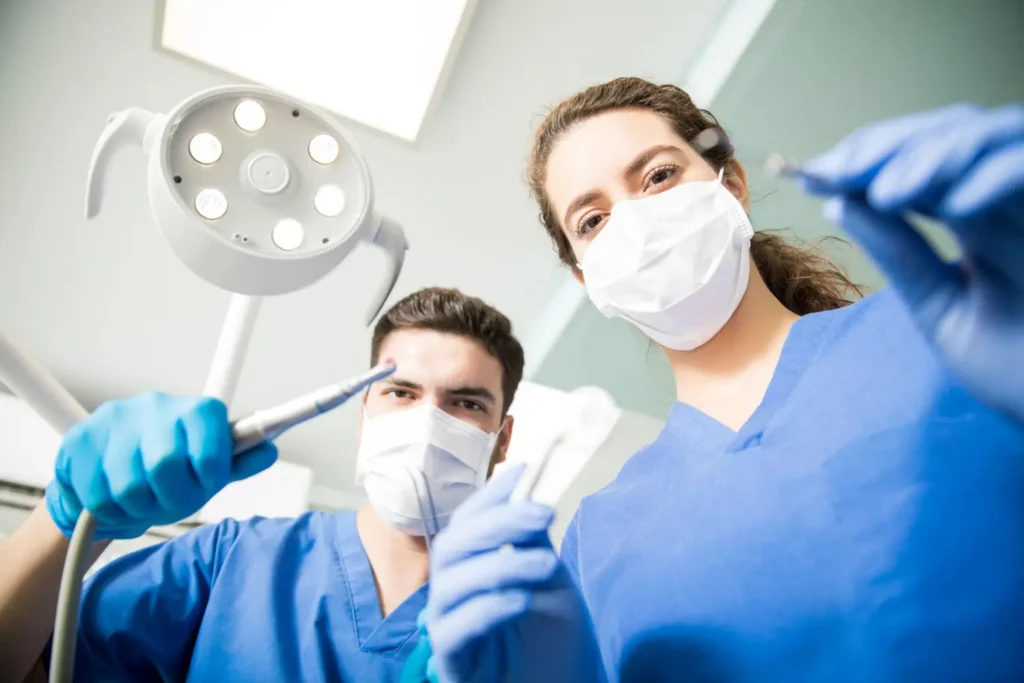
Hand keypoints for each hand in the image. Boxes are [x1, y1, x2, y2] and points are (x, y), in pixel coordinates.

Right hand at [45, 391, 276, 538]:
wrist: (110, 464)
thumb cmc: (173, 467)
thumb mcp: (212, 466)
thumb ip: (239, 461)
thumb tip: (268, 451)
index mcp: (197, 410)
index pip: (210, 447)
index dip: (208, 478)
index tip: (204, 486)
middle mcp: (156, 406)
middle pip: (165, 467)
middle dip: (171, 499)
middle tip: (170, 503)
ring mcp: (114, 420)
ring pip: (128, 486)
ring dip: (138, 509)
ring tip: (143, 504)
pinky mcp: (79, 440)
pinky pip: (94, 493)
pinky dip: (108, 512)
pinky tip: (116, 504)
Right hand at [424, 464, 605, 682]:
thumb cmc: (555, 646)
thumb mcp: (550, 583)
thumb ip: (532, 543)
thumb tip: (528, 493)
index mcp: (473, 570)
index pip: (468, 523)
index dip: (491, 496)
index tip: (525, 471)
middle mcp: (454, 596)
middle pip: (452, 546)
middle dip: (497, 523)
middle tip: (544, 513)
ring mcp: (448, 629)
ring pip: (450, 584)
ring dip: (499, 565)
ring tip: (546, 564)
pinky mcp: (451, 665)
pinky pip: (452, 631)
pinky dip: (486, 609)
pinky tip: (520, 601)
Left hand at [800, 103, 1023, 422]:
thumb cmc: (1015, 368)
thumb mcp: (940, 307)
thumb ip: (900, 254)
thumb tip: (839, 202)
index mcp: (975, 214)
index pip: (917, 159)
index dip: (865, 159)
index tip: (813, 175)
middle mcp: (1007, 197)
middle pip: (948, 131)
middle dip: (887, 148)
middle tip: (838, 173)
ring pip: (989, 135)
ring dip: (933, 155)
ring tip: (888, 193)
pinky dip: (994, 175)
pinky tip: (954, 205)